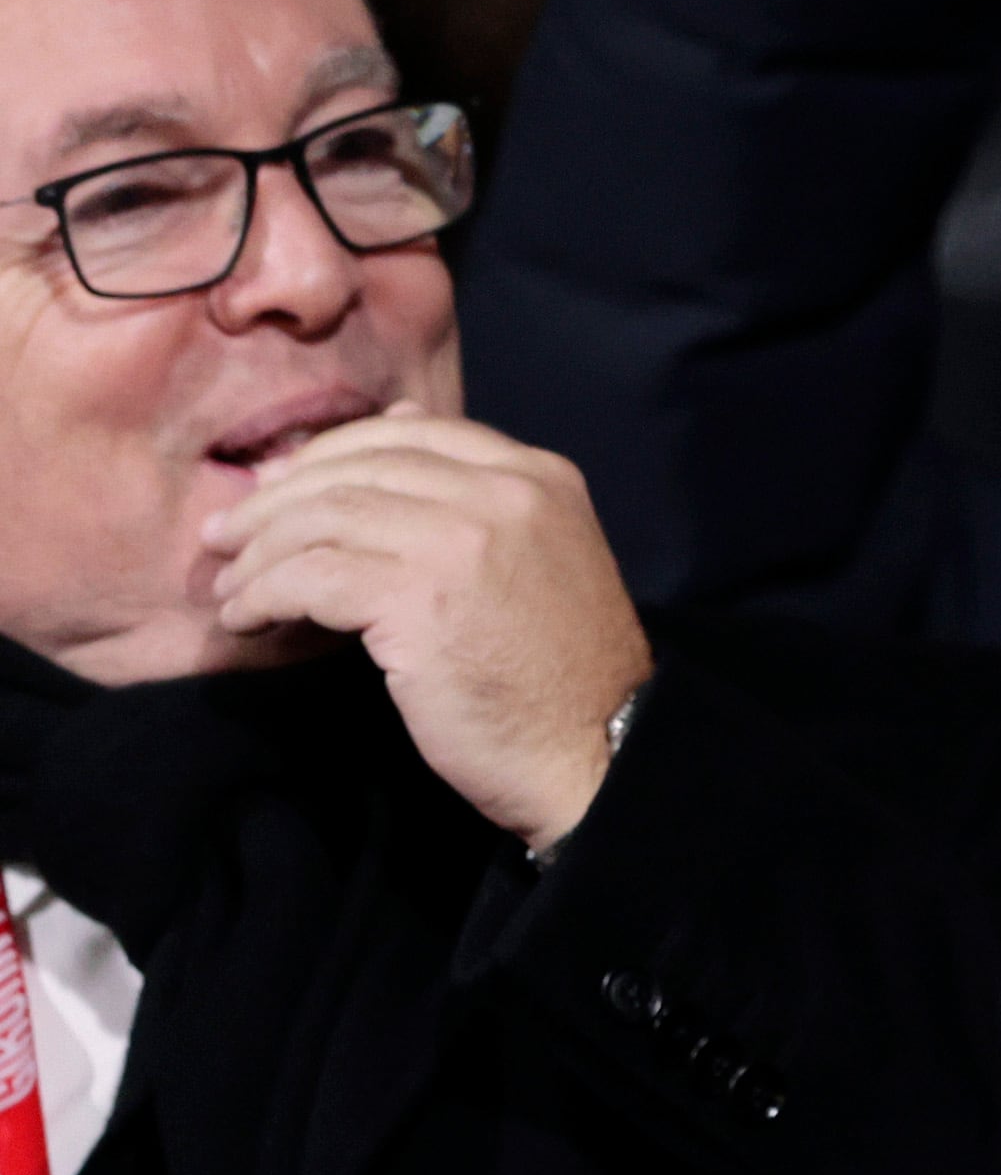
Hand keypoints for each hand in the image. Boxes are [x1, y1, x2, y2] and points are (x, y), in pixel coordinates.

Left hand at [206, 409, 651, 849]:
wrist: (601, 750)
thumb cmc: (566, 672)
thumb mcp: (540, 556)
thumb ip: (481, 499)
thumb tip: (396, 424)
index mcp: (537, 476)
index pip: (409, 433)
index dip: (329, 455)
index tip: (280, 489)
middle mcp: (503, 492)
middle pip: (355, 469)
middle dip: (275, 501)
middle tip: (226, 538)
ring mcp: (461, 540)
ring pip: (323, 518)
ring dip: (258, 554)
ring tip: (231, 587)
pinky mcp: (417, 597)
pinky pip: (309, 576)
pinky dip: (262, 595)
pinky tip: (247, 620)